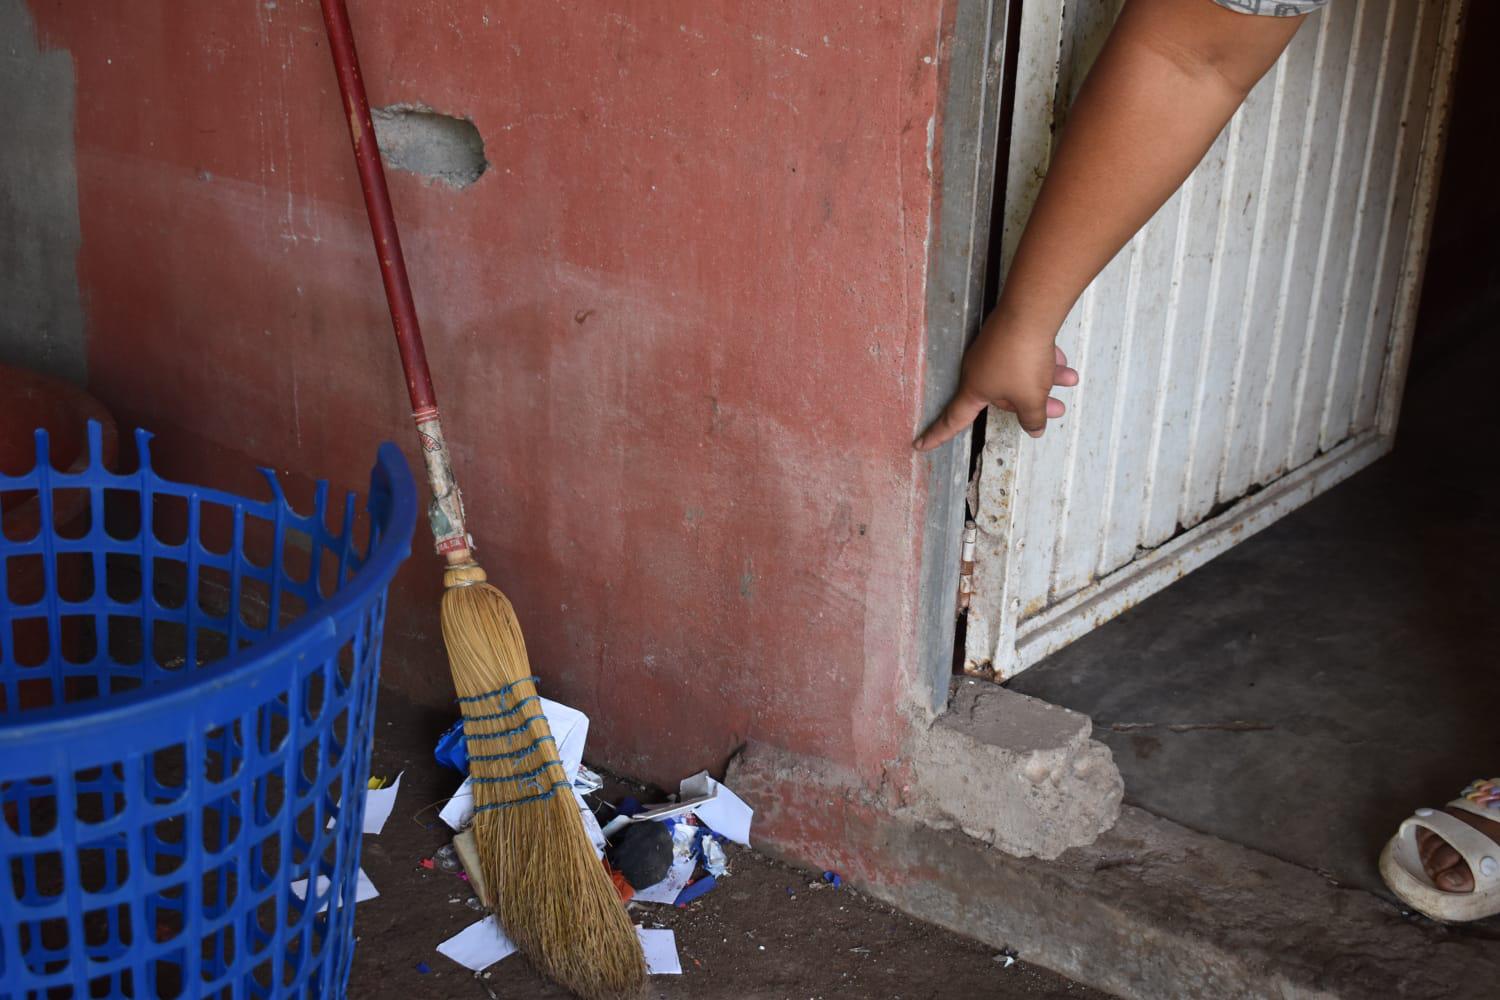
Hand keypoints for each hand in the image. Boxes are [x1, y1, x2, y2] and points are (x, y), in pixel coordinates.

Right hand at [913, 320, 1078, 450]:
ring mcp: (992, 350)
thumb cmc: (1022, 359)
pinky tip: (1063, 360)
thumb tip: (1034, 430)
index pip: (953, 420)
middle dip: (1032, 402)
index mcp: (974, 390)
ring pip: (1020, 374)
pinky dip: (1043, 361)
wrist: (1029, 312)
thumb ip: (1033, 418)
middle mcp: (978, 370)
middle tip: (1058, 408)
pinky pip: (1024, 355)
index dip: (937, 435)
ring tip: (1070, 379)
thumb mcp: (1031, 398)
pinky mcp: (1007, 334)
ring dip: (1046, 379)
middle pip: (1003, 397)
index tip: (919, 445)